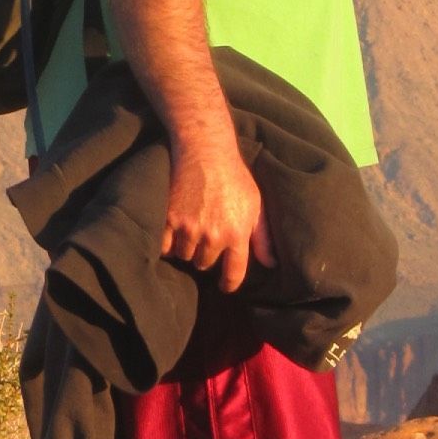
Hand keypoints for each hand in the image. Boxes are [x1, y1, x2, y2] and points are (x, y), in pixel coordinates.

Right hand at [162, 134, 276, 294]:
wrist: (205, 152)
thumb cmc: (235, 178)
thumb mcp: (256, 205)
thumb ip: (263, 237)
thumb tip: (271, 264)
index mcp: (237, 233)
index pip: (233, 273)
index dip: (229, 284)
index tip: (224, 286)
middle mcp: (214, 235)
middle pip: (205, 265)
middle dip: (206, 256)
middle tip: (206, 240)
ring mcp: (190, 228)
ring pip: (185, 256)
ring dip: (187, 248)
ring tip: (190, 233)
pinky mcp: (169, 219)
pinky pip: (166, 247)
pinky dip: (168, 243)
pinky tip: (174, 232)